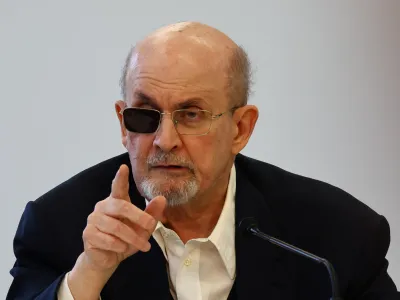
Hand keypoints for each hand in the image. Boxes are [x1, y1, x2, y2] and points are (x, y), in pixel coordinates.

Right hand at [69, 164, 165, 298]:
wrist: (108, 259)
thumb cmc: (125, 239)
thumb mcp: (142, 228)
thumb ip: (151, 214)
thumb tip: (162, 198)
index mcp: (116, 202)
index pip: (118, 187)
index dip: (121, 178)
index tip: (124, 167)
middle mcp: (103, 207)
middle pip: (121, 207)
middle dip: (139, 217)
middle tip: (151, 226)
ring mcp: (93, 220)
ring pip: (116, 227)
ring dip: (133, 238)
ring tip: (143, 245)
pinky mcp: (88, 234)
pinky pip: (107, 239)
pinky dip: (120, 246)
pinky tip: (123, 248)